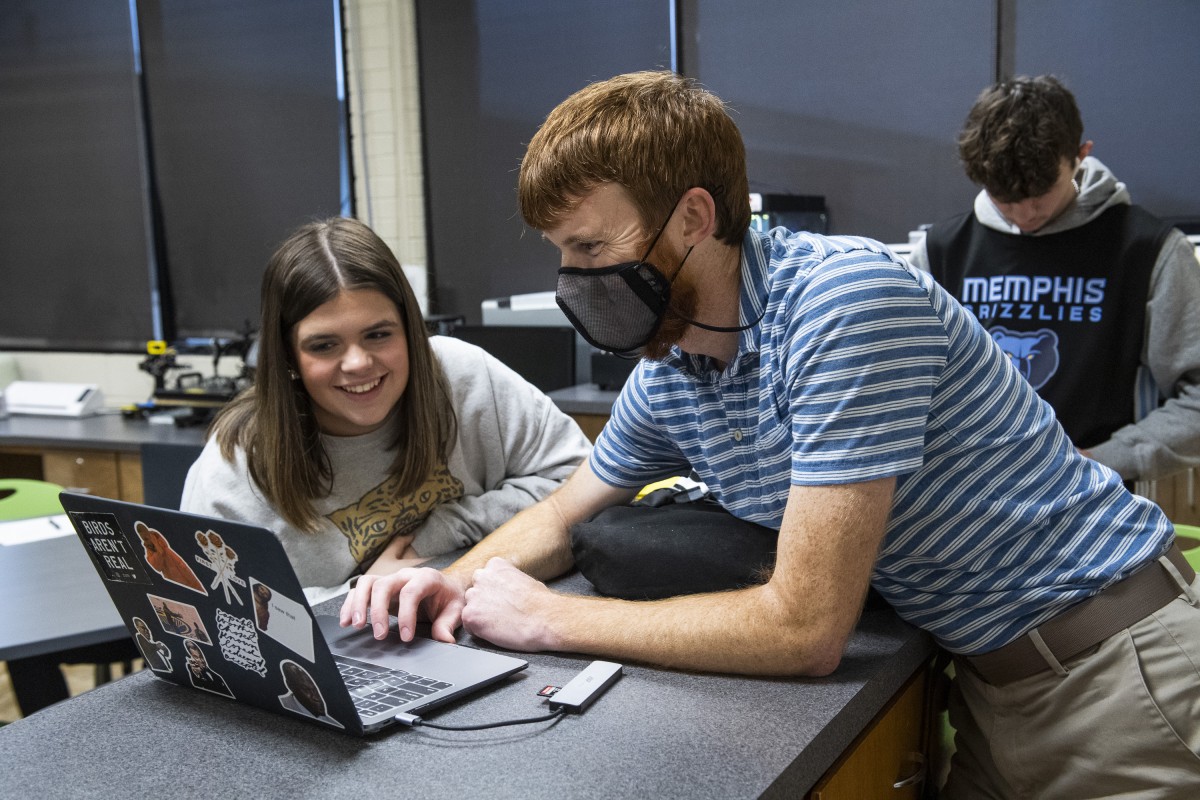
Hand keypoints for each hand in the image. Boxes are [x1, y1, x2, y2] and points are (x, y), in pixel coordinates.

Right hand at [339, 566, 466, 643]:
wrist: (444, 586)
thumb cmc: (448, 597)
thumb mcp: (455, 610)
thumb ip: (447, 624)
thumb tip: (444, 641)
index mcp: (426, 578)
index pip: (411, 592)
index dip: (406, 615)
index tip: (406, 638)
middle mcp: (405, 575)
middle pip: (384, 585)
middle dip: (378, 611)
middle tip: (379, 635)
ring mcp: (390, 580)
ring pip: (367, 583)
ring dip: (358, 604)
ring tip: (355, 625)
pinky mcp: (379, 588)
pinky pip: (359, 590)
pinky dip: (350, 604)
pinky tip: (346, 621)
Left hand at [460, 558, 560, 651]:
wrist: (545, 619)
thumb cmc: (541, 603)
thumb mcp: (525, 579)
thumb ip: (508, 580)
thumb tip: (507, 587)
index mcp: (495, 565)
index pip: (484, 579)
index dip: (493, 592)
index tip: (503, 600)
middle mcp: (481, 577)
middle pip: (474, 592)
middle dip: (484, 603)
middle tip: (500, 613)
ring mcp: (474, 596)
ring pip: (471, 608)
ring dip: (481, 616)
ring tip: (500, 623)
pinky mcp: (470, 615)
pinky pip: (469, 625)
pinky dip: (480, 631)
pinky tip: (496, 631)